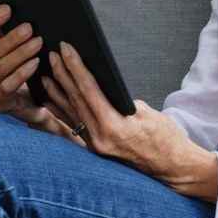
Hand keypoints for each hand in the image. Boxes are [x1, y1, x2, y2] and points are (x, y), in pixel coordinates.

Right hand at [0, 5, 73, 137]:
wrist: (29, 100)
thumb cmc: (19, 67)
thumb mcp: (13, 46)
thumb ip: (10, 29)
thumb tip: (18, 7)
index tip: (8, 8)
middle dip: (11, 38)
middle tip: (29, 28)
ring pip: (0, 68)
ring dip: (20, 54)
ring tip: (37, 43)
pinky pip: (8, 86)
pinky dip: (22, 73)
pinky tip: (35, 63)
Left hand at [45, 42, 217, 199]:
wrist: (172, 168)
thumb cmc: (166, 138)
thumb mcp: (146, 112)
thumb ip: (120, 100)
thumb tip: (102, 87)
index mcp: (113, 126)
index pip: (88, 89)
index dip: (75, 66)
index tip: (65, 49)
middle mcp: (100, 138)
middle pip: (76, 99)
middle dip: (63, 74)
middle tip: (52, 54)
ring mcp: (95, 146)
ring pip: (71, 113)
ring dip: (57, 91)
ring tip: (46, 73)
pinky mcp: (95, 149)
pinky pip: (74, 125)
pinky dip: (62, 110)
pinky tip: (52, 99)